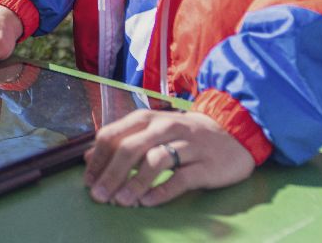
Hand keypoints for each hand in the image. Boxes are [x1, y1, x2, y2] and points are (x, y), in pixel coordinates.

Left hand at [83, 107, 254, 206]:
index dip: (97, 159)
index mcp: (146, 119)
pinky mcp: (206, 165)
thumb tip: (88, 159)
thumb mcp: (151, 132)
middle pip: (130, 149)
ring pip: (154, 161)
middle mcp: (164, 128)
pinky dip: (162, 191)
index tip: (88, 181)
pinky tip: (148, 202)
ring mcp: (187, 145)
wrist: (233, 133)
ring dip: (134, 183)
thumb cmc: (184, 135)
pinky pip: (181, 178)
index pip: (112, 135)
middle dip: (110, 174)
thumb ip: (121, 142)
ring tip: (120, 201)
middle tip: (98, 196)